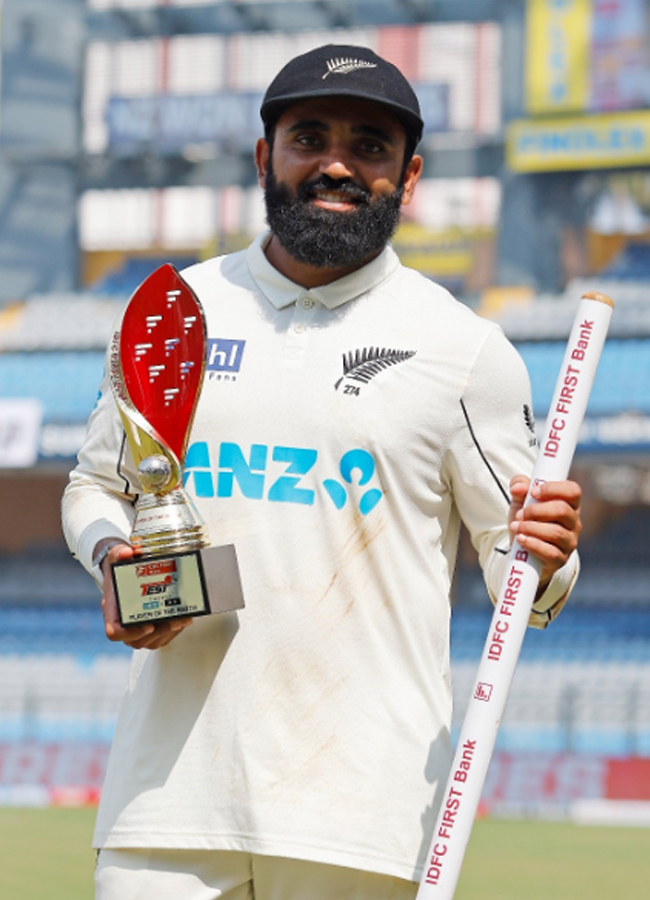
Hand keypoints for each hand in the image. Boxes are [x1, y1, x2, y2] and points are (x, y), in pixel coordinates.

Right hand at [99, 541, 192, 649]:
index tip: (148, 625)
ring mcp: (135, 629)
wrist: (123, 573)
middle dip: (158, 632)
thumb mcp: (115, 556)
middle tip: (174, 620)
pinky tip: (183, 619)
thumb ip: (119, 552)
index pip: (114, 631)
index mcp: (112, 610)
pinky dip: (173, 632)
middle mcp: (122, 622)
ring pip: (151, 641)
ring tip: (182, 619)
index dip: (130, 633)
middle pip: (137, 640)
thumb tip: (128, 552)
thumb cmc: (118, 569)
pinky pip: (161, 639)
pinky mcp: (149, 630)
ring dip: (168, 633)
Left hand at [508, 475, 581, 589]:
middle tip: (521, 514)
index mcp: (569, 504)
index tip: (533, 492)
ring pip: (556, 532)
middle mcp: (574, 523)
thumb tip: (517, 487)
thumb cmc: (527, 520)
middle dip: (536, 510)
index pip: (573, 491)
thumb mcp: (521, 500)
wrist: (522, 550)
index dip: (553, 489)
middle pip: (562, 510)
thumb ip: (519, 486)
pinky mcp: (560, 559)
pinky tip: (521, 539)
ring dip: (531, 528)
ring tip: (516, 526)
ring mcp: (569, 542)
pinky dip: (533, 544)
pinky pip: (551, 553)